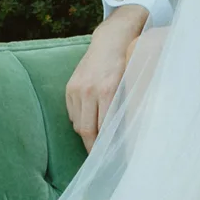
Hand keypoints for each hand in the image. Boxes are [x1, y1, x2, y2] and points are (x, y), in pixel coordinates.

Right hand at [65, 7, 146, 148]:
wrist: (110, 42)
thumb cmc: (126, 65)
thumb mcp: (130, 86)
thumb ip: (123, 109)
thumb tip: (122, 136)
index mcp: (107, 91)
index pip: (102, 128)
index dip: (103, 146)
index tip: (108, 158)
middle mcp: (89, 90)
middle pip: (86, 130)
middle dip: (92, 147)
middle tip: (99, 157)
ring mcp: (76, 89)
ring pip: (77, 124)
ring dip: (86, 133)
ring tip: (96, 139)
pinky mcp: (69, 88)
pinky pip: (72, 114)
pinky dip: (80, 121)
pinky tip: (90, 121)